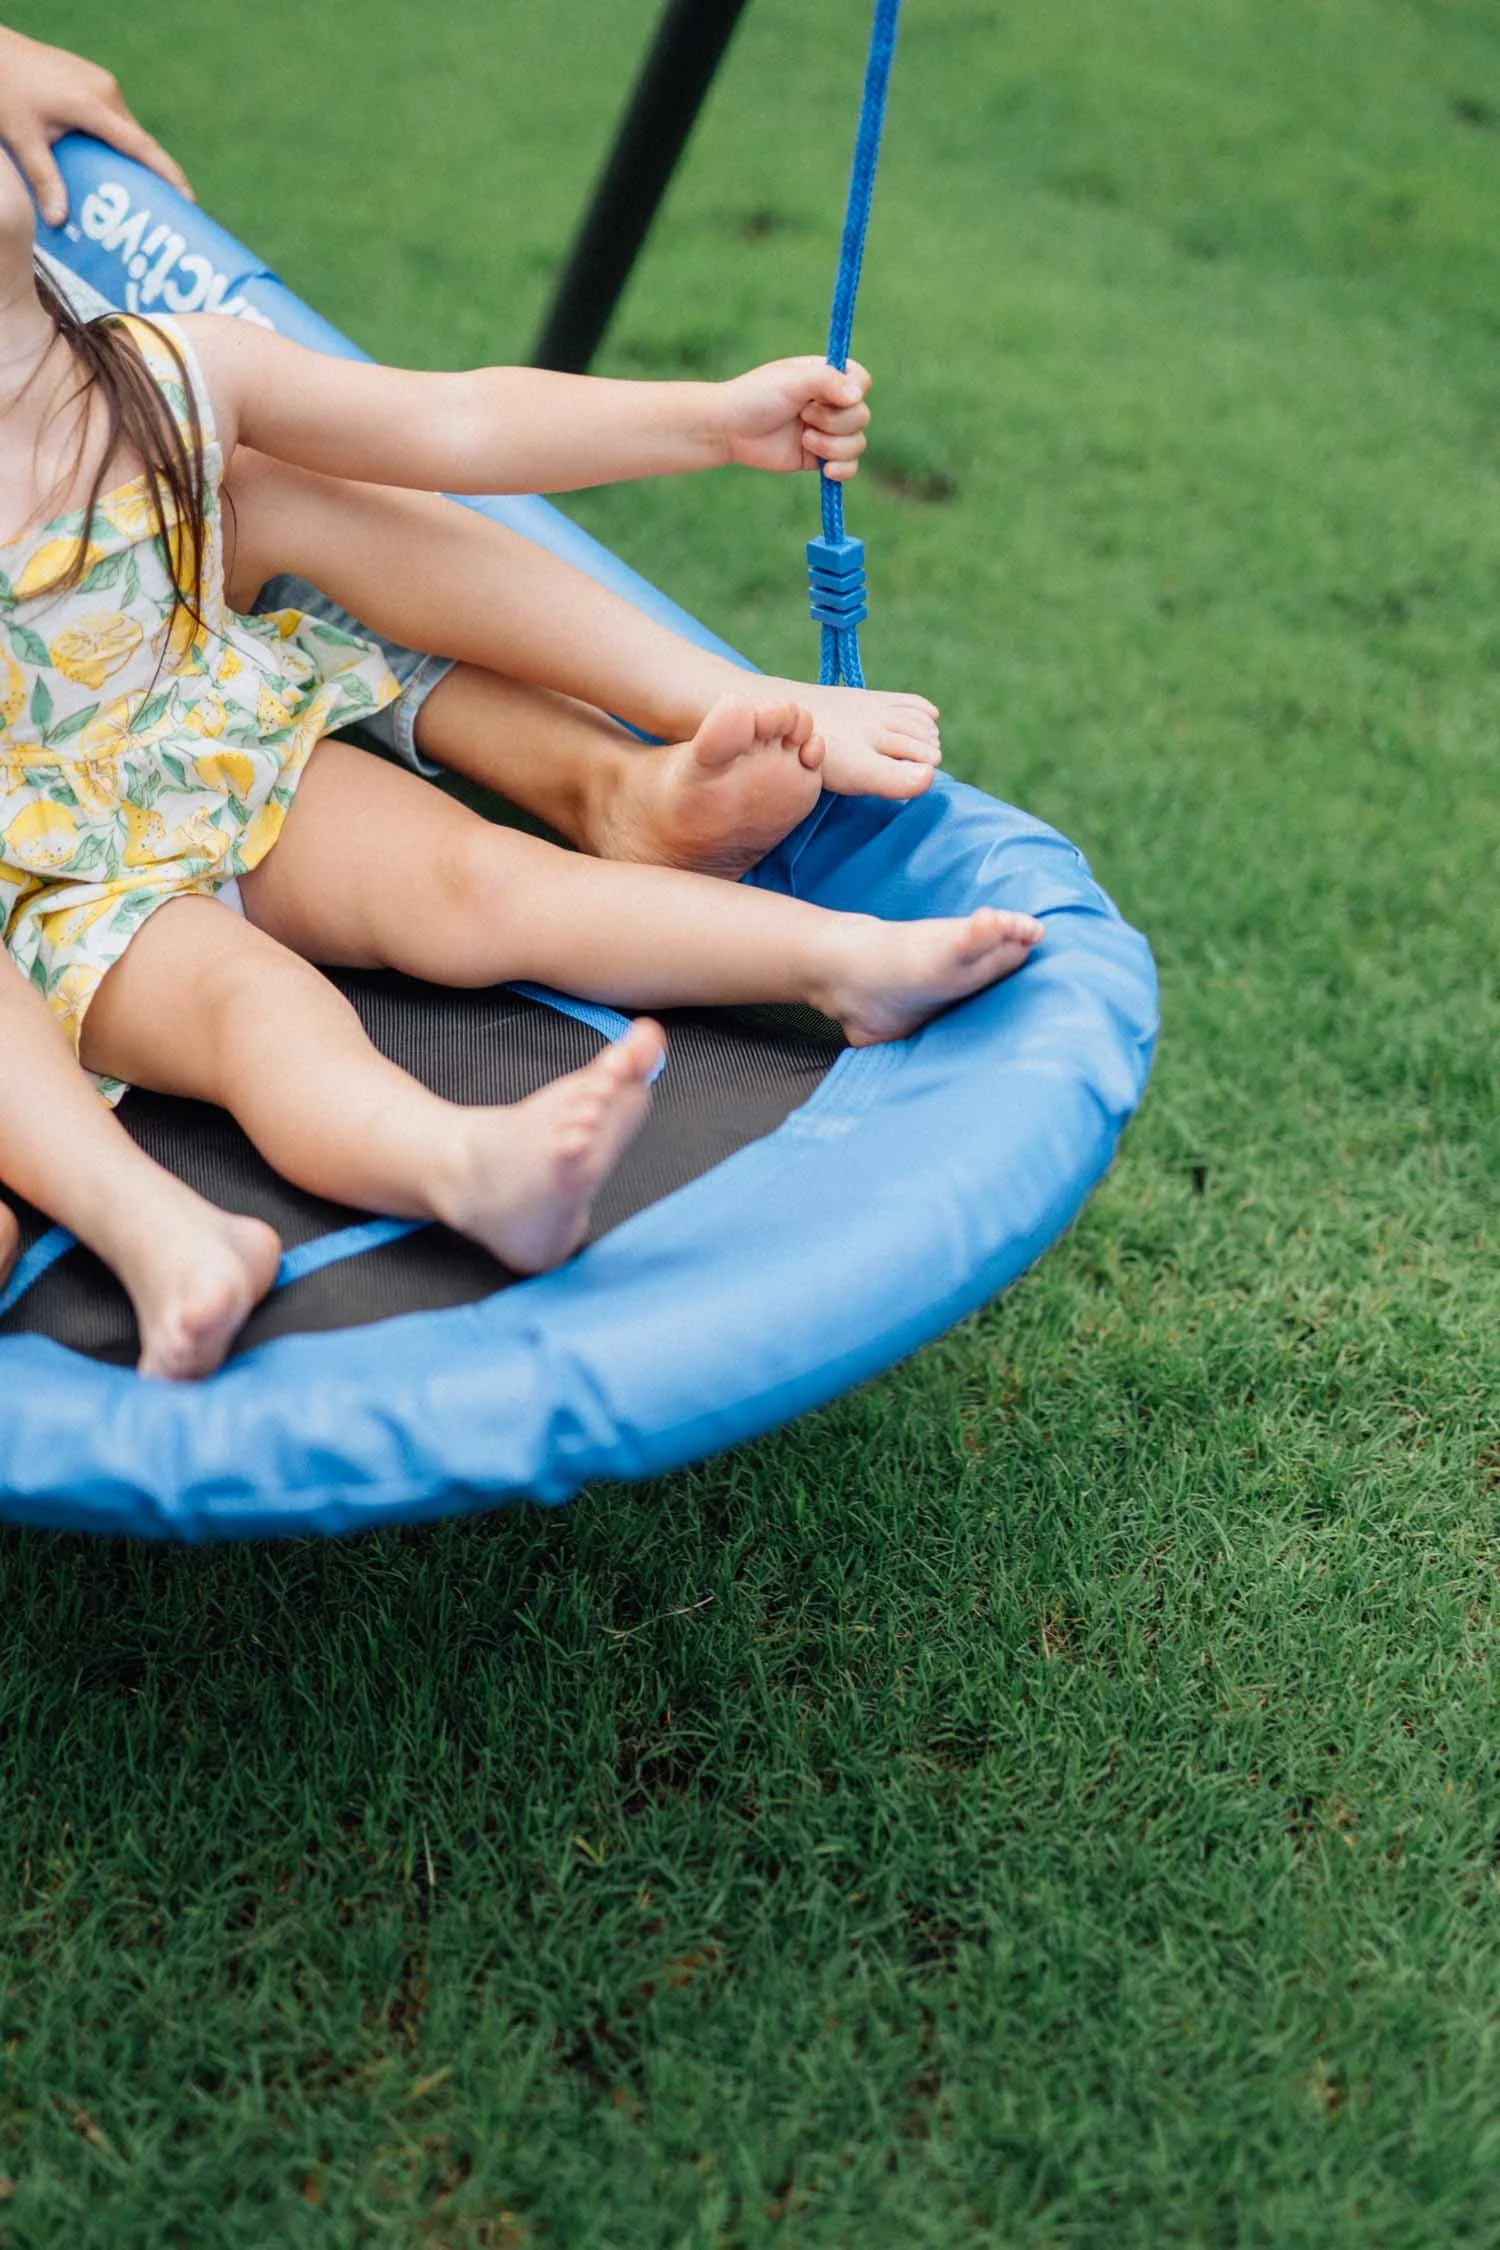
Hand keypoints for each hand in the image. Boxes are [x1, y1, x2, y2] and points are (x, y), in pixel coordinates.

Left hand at [0, 26, 192, 227]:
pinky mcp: (94, 81)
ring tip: (138, 192)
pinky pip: (115, 118)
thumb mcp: (23, 138)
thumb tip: (59, 220)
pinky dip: (118, 143)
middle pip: (138, 141)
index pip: (141, 146)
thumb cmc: (6, 90)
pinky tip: (110, 164)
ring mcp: (101, 83)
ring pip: (126, 130)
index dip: (168, 175)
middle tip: (167, 209)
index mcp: (95, 105)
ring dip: (133, 159)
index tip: (188, 200)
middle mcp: (106, 91)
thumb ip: (44, 178)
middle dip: (154, 174)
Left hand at [718, 356, 870, 480]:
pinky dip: (842, 470)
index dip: (854, 392)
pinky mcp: (819, 458)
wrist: (730, 430)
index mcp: (827, 378)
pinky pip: (849, 468)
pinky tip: (824, 469)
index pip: (862, 381)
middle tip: (804, 415)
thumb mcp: (792, 381)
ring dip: (833, 445)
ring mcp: (827, 432)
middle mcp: (831, 404)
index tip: (830, 396)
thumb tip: (858, 395)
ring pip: (857, 444)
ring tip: (804, 439)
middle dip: (835, 421)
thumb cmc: (756, 397)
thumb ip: (827, 381)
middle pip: (862, 416)